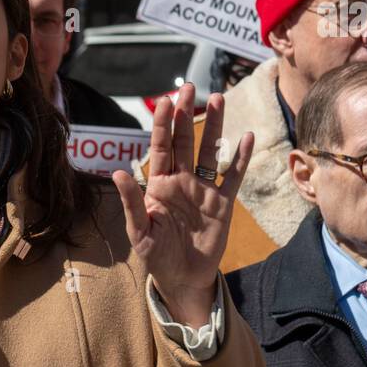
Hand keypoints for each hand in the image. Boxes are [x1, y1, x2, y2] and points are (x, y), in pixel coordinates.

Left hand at [112, 83, 252, 326]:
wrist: (183, 278)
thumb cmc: (156, 256)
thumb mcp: (140, 232)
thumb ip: (131, 203)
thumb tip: (118, 173)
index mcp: (159, 185)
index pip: (160, 147)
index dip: (162, 124)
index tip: (165, 101)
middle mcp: (182, 181)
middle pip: (184, 141)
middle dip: (186, 114)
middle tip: (189, 87)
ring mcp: (204, 190)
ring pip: (211, 151)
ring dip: (214, 126)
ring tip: (218, 99)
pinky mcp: (223, 204)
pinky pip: (234, 176)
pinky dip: (241, 158)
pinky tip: (247, 136)